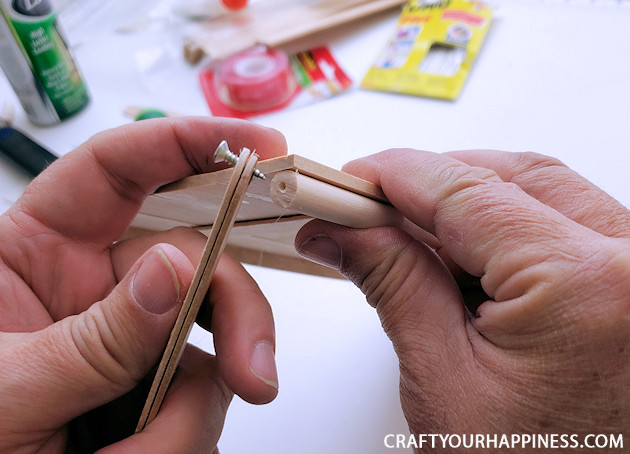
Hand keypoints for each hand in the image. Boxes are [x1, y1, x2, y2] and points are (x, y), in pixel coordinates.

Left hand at [0, 117, 285, 452]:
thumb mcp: (10, 390)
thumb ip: (94, 338)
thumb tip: (175, 271)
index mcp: (36, 256)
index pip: (115, 173)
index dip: (184, 143)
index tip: (255, 146)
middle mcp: (94, 288)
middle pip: (193, 259)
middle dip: (233, 312)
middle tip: (253, 369)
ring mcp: (132, 338)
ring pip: (210, 337)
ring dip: (192, 404)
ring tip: (139, 453)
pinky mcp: (155, 388)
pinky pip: (202, 394)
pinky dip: (183, 434)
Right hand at [296, 149, 629, 450]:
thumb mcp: (444, 383)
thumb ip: (394, 284)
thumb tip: (344, 231)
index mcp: (586, 287)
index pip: (468, 190)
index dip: (396, 175)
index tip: (349, 180)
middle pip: (513, 176)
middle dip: (433, 185)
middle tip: (372, 211)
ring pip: (543, 193)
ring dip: (470, 205)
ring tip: (414, 244)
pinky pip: (568, 224)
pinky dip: (508, 228)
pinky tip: (466, 259)